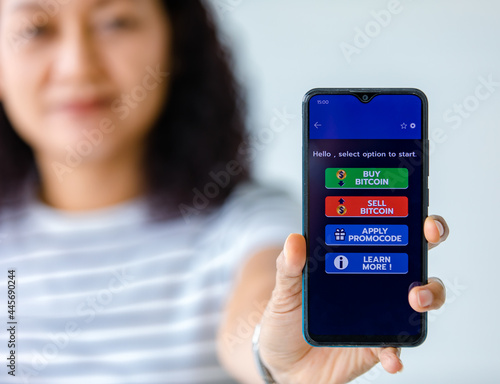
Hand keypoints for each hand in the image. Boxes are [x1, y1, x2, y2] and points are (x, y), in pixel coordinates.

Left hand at [259, 215, 448, 383]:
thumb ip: (289, 266)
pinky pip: (396, 347)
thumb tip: (294, 240)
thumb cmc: (288, 316)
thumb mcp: (285, 287)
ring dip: (429, 293)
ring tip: (415, 298)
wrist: (285, 359)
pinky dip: (397, 351)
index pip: (384, 230)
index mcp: (353, 260)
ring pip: (420, 298)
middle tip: (429, 235)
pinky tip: (391, 356)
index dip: (406, 215)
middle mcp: (374, 282)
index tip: (414, 207)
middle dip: (431, 238)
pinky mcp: (377, 345)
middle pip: (413, 254)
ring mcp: (380, 313)